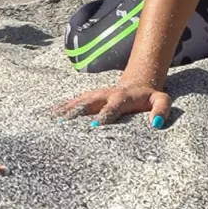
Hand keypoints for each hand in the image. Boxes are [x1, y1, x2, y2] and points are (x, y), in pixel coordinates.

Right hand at [50, 83, 171, 128]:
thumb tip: (157, 123)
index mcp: (122, 97)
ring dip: (64, 110)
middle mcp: (105, 94)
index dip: (104, 115)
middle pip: (89, 102)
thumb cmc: (149, 97)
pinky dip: (59, 108)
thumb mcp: (162, 100)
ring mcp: (94, 95)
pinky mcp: (87, 97)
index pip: (113, 106)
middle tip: (62, 124)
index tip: (93, 126)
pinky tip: (46, 116)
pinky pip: (71, 102)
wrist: (137, 82)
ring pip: (77, 102)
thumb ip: (162, 109)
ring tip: (49, 121)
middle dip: (76, 112)